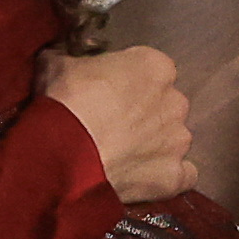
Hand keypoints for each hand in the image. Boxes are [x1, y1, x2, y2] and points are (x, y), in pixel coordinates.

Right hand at [39, 44, 195, 208]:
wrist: (63, 155)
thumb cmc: (64, 104)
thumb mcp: (57, 66)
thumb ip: (71, 61)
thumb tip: (59, 61)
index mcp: (154, 66)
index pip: (148, 70)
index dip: (126, 83)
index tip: (106, 93)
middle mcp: (175, 101)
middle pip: (164, 105)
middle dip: (143, 114)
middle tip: (111, 126)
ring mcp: (178, 140)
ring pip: (172, 140)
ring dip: (152, 146)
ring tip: (119, 156)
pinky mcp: (174, 175)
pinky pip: (181, 176)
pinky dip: (165, 176)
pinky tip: (141, 178)